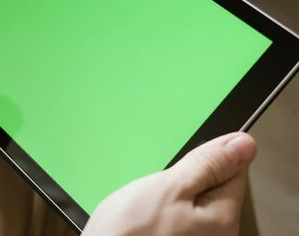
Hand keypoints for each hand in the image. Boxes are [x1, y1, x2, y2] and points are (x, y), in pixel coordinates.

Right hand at [83, 132, 256, 235]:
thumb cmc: (130, 234)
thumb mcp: (169, 187)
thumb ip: (208, 165)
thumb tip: (242, 145)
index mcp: (223, 218)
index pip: (233, 169)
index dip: (205, 157)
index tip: (182, 162)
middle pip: (210, 188)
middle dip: (182, 179)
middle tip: (156, 187)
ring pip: (188, 203)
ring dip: (166, 196)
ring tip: (143, 205)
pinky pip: (174, 219)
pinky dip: (157, 213)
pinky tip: (140, 218)